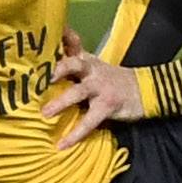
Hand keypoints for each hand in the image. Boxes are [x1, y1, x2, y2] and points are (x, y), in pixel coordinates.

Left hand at [42, 29, 143, 147]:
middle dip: (57, 69)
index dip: (60, 38)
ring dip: (61, 102)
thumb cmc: (109, 78)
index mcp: (86, 60)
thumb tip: (41, 65)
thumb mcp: (92, 66)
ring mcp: (100, 87)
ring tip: (45, 113)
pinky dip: (75, 133)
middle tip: (38, 77)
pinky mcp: (107, 106)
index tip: (43, 38)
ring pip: (79, 92)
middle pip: (74, 64)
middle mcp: (92, 70)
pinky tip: (62, 144)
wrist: (142, 90)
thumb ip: (71, 62)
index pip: (72, 44)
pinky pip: (89, 121)